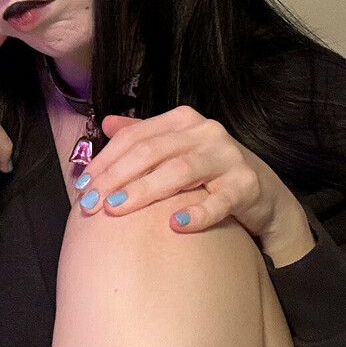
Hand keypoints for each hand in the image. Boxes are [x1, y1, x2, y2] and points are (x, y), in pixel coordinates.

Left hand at [75, 106, 315, 261]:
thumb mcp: (177, 150)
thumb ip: (144, 135)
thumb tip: (107, 124)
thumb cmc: (212, 173)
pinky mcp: (247, 184)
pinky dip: (198, 213)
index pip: (135, 137)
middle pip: (152, 152)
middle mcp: (206, 132)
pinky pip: (220, 199)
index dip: (105, 161)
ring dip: (144, 191)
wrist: (264, 195)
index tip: (82, 187)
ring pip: (179, 170)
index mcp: (183, 121)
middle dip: (116, 178)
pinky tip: (175, 225)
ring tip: (116, 210)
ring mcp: (228, 156)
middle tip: (90, 205)